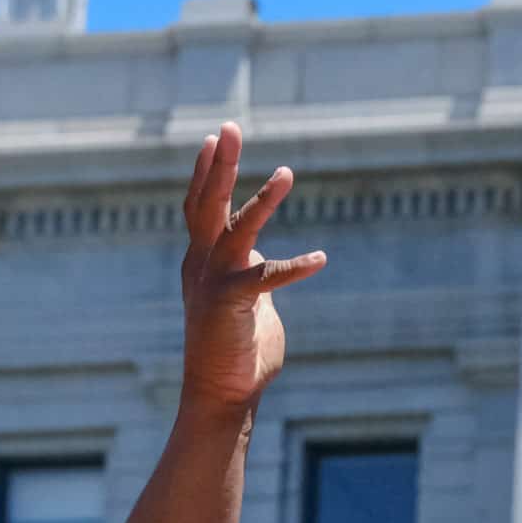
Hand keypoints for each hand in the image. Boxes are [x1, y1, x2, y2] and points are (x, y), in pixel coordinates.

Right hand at [177, 123, 328, 418]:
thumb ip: (254, 276)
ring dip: (263, 200)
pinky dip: (295, 267)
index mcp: (201, 261)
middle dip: (219, 164)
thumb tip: (266, 265)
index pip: (200, 207)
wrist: (220, 395)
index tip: (214, 139)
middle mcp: (200, 265)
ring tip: (286, 174)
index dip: (207, 173)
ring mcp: (213, 283)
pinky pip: (266, 278)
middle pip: (206, 203)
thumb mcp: (247, 304)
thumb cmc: (238, 352)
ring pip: (236, 229)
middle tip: (229, 127)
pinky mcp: (231, 305)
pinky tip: (321, 258)